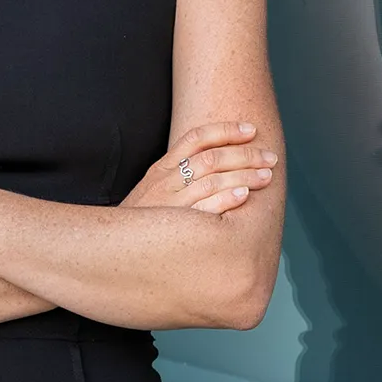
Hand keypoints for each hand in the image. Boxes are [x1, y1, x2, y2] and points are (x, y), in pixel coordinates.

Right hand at [122, 122, 277, 214]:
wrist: (111, 251)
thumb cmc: (139, 223)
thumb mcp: (152, 192)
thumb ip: (177, 176)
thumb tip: (215, 164)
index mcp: (161, 169)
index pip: (196, 138)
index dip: (225, 130)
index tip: (251, 130)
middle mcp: (165, 182)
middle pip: (211, 157)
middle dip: (245, 155)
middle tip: (270, 157)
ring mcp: (170, 204)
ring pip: (212, 179)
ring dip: (244, 175)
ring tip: (267, 176)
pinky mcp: (175, 227)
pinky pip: (205, 209)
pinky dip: (226, 199)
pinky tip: (244, 196)